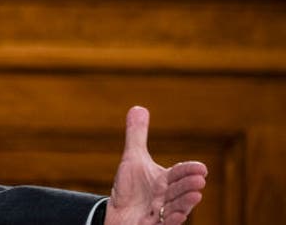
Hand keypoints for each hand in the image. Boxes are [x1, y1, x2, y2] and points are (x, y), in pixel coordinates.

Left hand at [105, 106, 206, 224]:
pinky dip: (171, 220)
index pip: (178, 174)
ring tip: (196, 196)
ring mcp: (160, 213)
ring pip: (175, 208)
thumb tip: (138, 107)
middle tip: (200, 180)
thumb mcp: (132, 160)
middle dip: (188, 185)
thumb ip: (137, 136)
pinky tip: (177, 215)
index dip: (188, 171)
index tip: (202, 168)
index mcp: (164, 181)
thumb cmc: (131, 188)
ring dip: (185, 203)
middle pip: (178, 191)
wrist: (120, 214)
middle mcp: (165, 197)